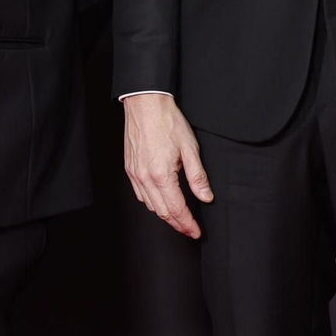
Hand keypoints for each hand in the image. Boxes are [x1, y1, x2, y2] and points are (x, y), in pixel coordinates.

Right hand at [122, 93, 211, 238]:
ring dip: (164, 215)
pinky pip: (139, 194)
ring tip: (178, 218)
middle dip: (177, 224)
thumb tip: (206, 196)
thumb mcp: (190, 148)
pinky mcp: (129, 168)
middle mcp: (145, 177)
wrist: (145, 104)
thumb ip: (198, 176)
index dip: (187, 224)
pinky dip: (151, 202)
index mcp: (161, 174)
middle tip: (190, 229)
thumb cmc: (167, 121)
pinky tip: (160, 201)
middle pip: (162, 212)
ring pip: (149, 205)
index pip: (177, 209)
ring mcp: (135, 173)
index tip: (196, 231)